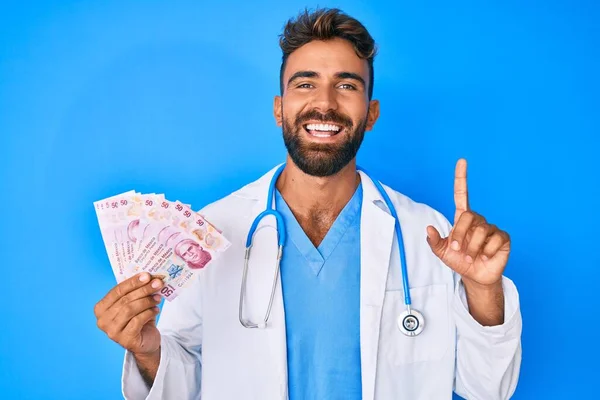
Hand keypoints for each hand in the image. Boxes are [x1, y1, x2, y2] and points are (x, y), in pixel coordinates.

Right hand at [94, 273, 163, 355]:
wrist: (145, 341)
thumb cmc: (139, 319)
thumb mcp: (135, 303)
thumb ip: (136, 291)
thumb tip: (149, 277)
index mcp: (101, 308)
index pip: (117, 291)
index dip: (132, 282)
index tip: (147, 275)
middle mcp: (102, 320)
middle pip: (125, 300)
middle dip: (143, 290)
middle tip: (158, 283)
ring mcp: (112, 332)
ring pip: (130, 309)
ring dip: (146, 301)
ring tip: (157, 298)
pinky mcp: (125, 340)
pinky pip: (137, 321)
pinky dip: (149, 313)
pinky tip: (156, 310)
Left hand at [426, 159, 510, 286]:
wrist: (475, 276)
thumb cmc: (459, 261)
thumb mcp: (442, 252)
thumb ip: (434, 241)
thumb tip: (428, 228)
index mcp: (462, 219)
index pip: (462, 194)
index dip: (461, 178)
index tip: (462, 161)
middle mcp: (478, 220)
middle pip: (468, 216)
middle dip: (460, 234)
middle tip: (458, 250)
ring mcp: (491, 228)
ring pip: (481, 231)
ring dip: (472, 248)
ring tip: (471, 258)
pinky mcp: (503, 238)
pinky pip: (495, 240)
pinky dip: (487, 251)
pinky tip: (485, 257)